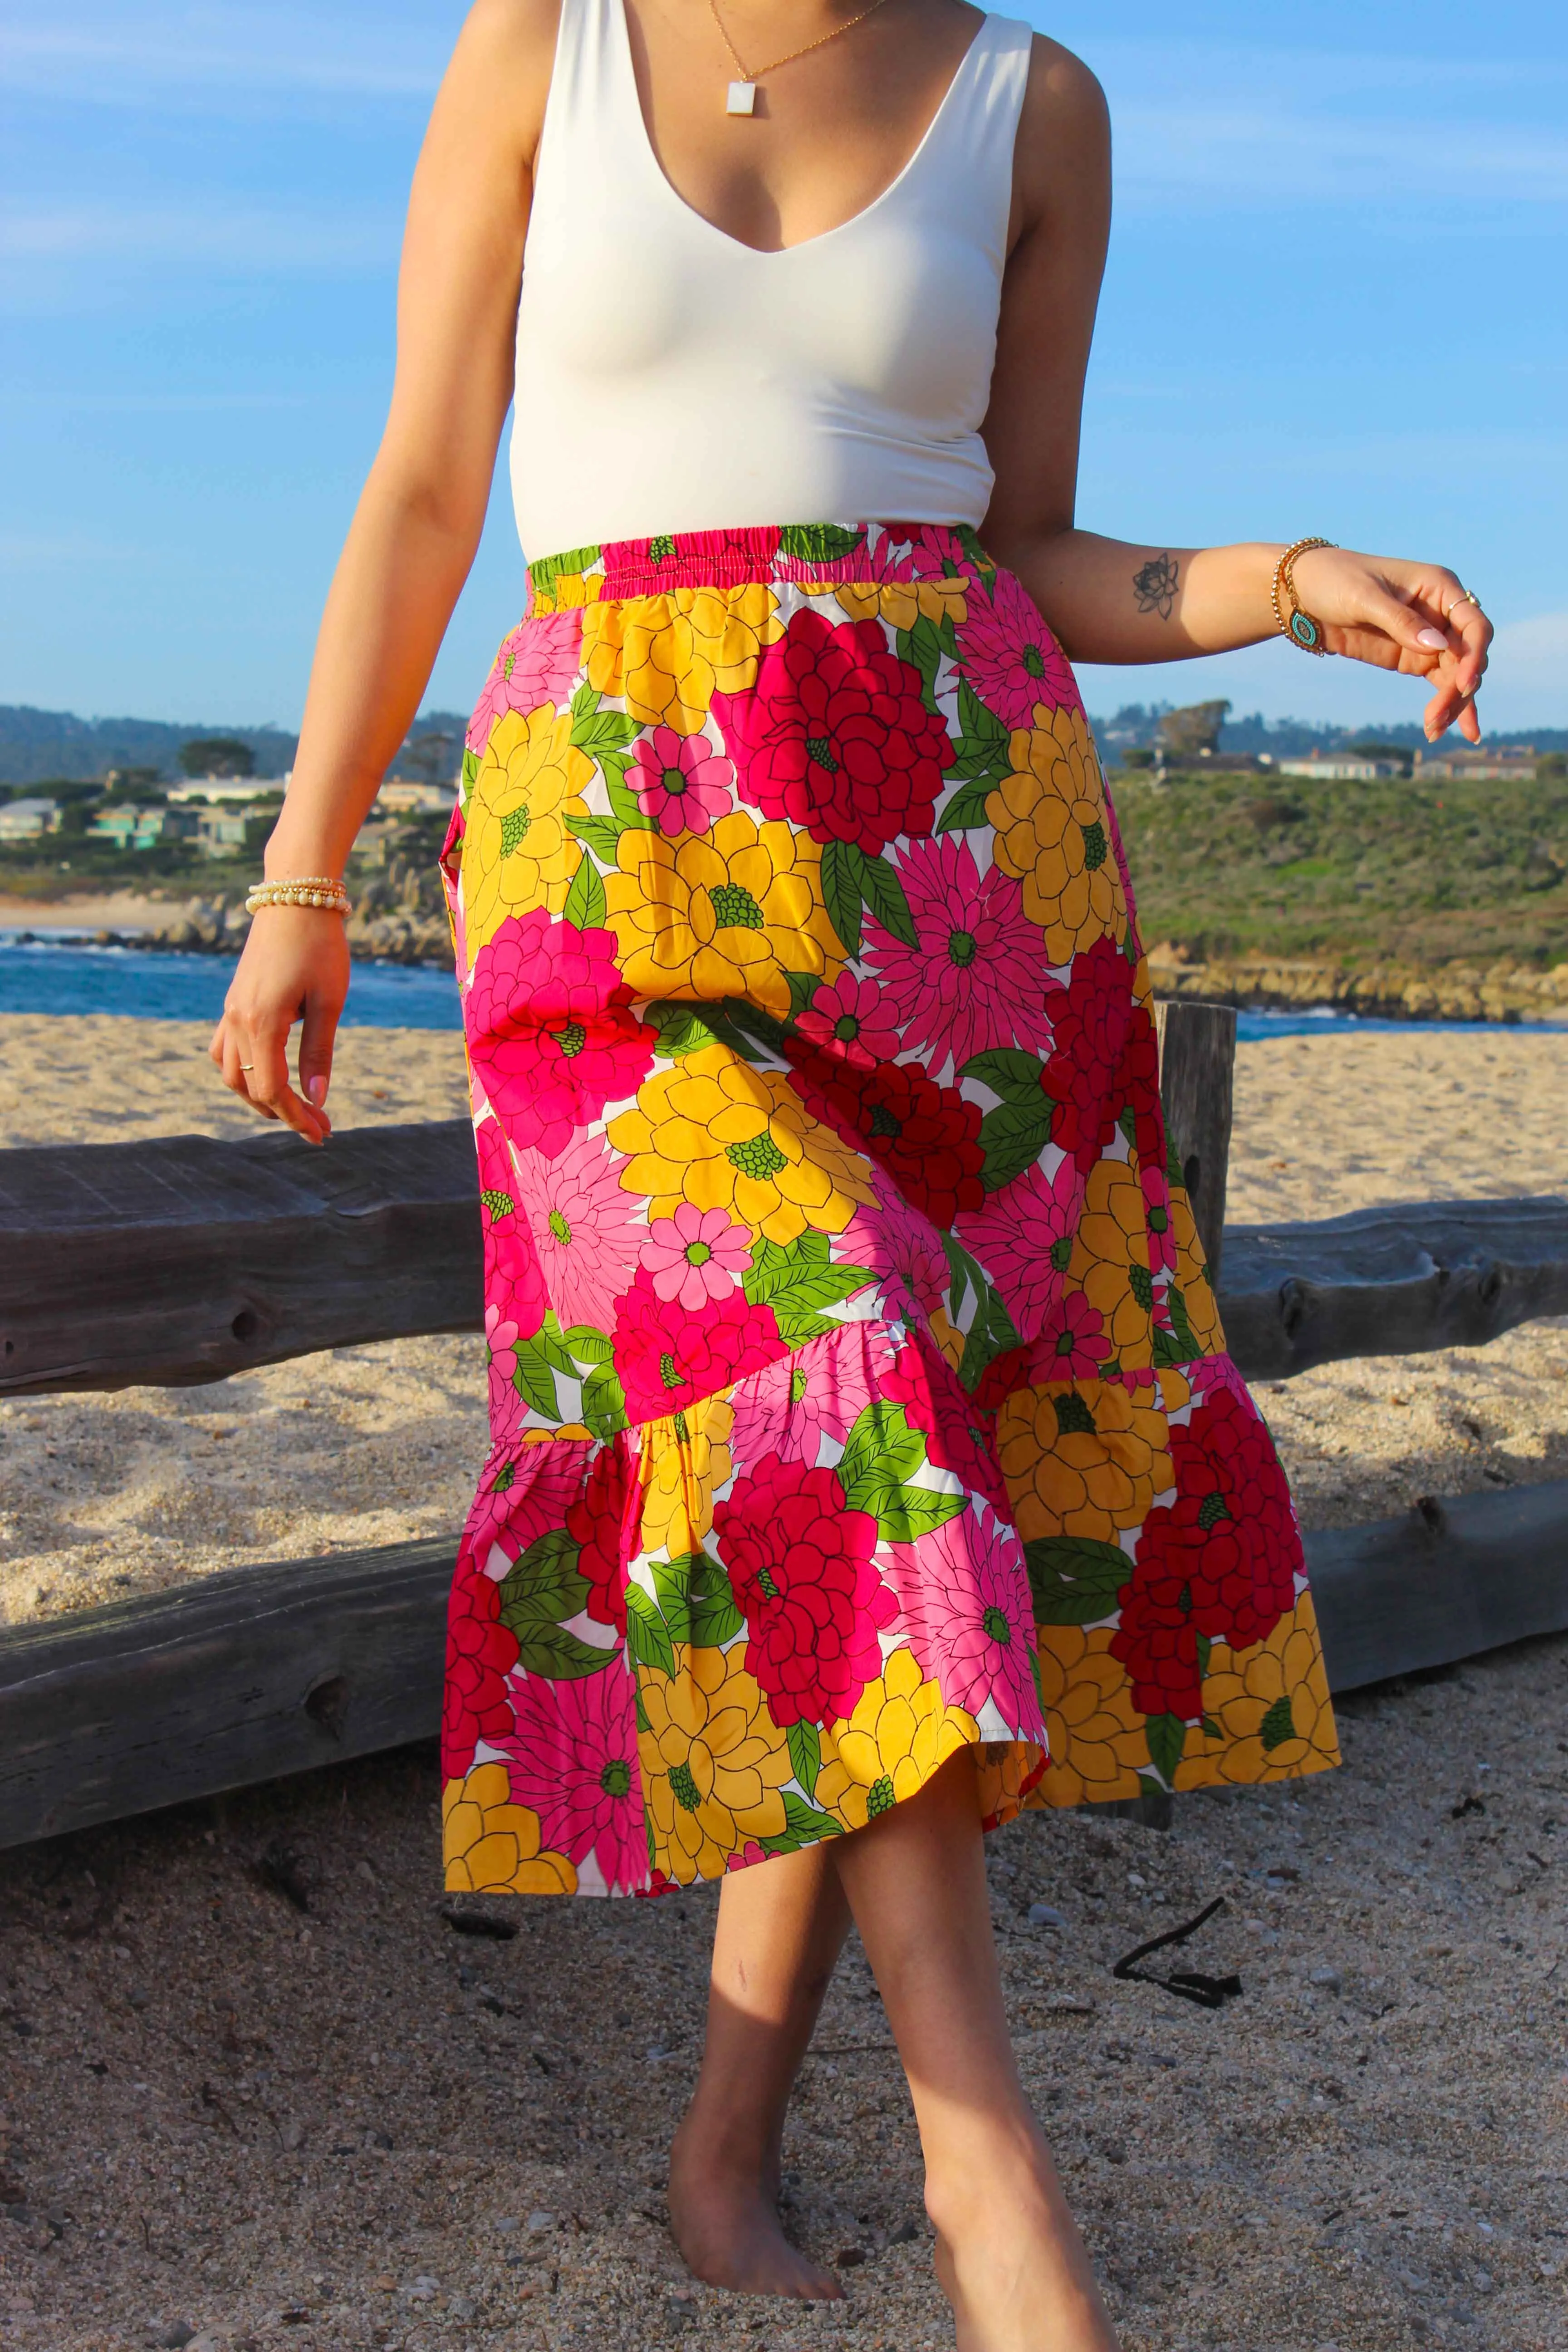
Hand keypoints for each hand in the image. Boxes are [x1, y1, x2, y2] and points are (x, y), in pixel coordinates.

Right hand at [208, 904, 350, 1145]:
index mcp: (260, 1023)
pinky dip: (240, 1071)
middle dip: (282, 1113)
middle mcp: (237, 1020)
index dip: (296, 1118)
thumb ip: (319, 1052)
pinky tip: (265, 1074)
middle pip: (248, 1088)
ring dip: (257, 1096)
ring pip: (229, 1073)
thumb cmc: (319, 946)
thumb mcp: (328, 1002)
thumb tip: (317, 1098)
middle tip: (318, 1124)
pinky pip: (224, 1048)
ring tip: (291, 1107)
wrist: (295, 898)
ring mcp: (230, 1010)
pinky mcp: (233, 1001)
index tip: (323, 1133)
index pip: (271, 1090)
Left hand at [1288, 546, 1491, 742]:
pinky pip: (1440, 683)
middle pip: (1468, 656)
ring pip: (1456, 674)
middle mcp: (1442, 612)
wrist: (1306, 594)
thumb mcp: (1365, 598)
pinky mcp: (1414, 658)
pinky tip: (1442, 728)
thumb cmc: (1336, 580)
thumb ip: (1401, 621)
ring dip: (1452, 704)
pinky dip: (1444, 705)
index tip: (1462, 685)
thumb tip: (1439, 647)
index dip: (1474, 655)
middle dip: (1458, 689)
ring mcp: (1430, 637)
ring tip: (1433, 730)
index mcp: (1440, 586)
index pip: (1474, 624)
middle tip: (1437, 718)